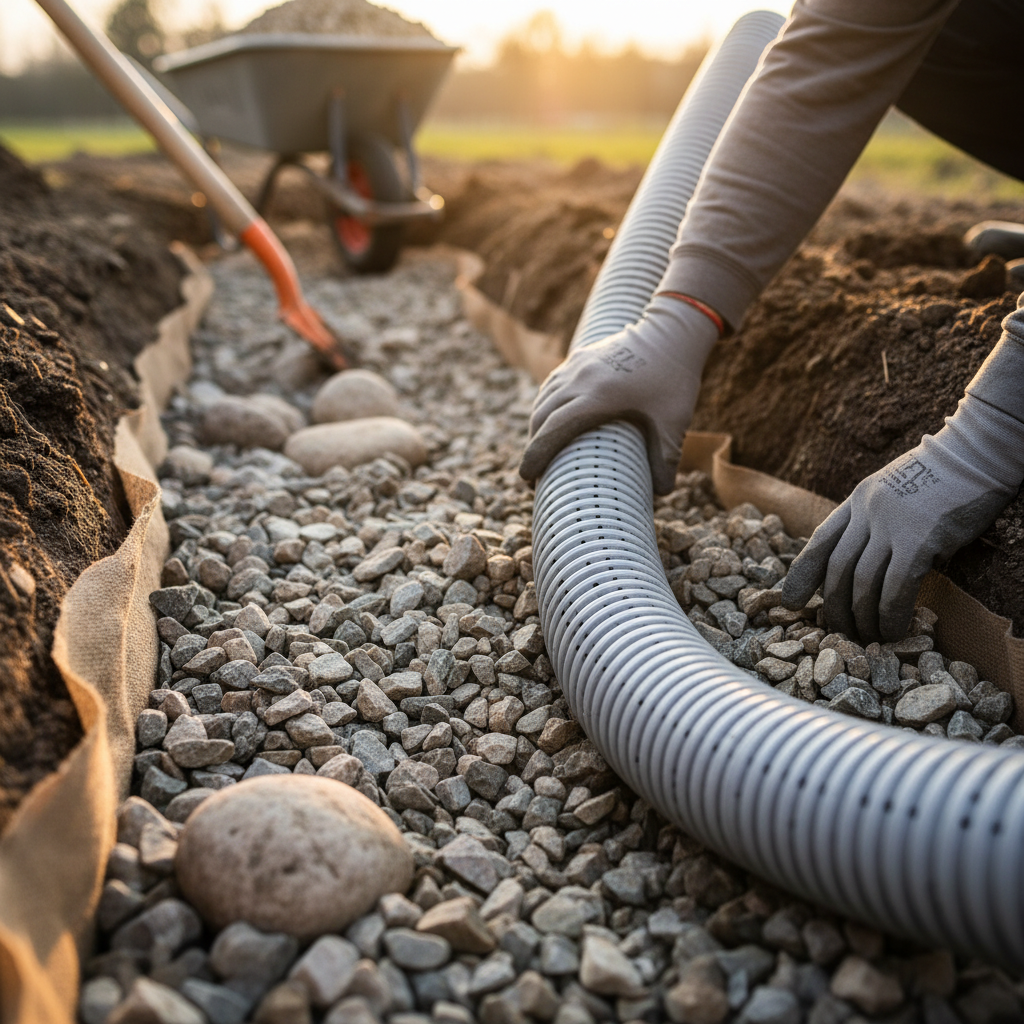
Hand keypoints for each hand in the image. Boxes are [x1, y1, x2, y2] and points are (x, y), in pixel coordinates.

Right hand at [519, 295, 719, 493]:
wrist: (673, 332)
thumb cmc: (674, 380)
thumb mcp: (675, 423)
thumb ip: (666, 460)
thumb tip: (660, 494)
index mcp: (598, 397)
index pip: (554, 430)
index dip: (536, 455)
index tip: (527, 478)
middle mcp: (579, 379)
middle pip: (541, 417)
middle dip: (533, 447)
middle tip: (535, 475)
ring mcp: (576, 365)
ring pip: (543, 400)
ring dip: (537, 427)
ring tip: (541, 450)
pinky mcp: (578, 357)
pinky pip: (552, 385)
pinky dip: (545, 406)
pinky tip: (549, 420)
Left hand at [782, 393, 1023, 641]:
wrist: (978, 453)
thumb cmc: (945, 479)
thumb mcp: (894, 492)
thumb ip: (876, 521)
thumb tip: (868, 563)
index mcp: (857, 501)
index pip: (819, 541)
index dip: (801, 574)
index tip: (790, 600)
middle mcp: (866, 512)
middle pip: (836, 568)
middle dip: (833, 606)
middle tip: (838, 632)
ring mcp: (890, 524)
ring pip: (861, 582)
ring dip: (862, 617)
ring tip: (869, 638)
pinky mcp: (918, 539)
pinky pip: (895, 587)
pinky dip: (890, 614)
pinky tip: (894, 630)